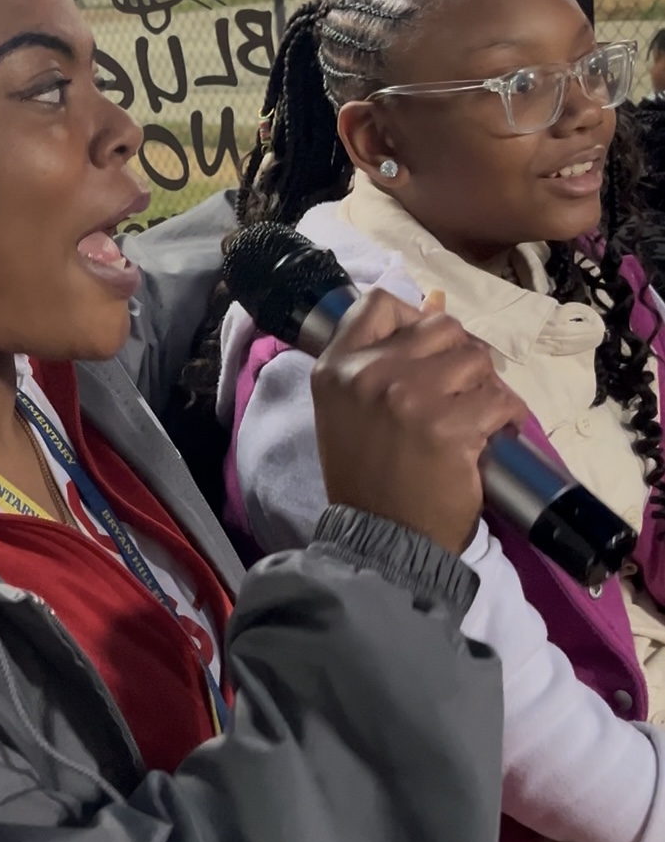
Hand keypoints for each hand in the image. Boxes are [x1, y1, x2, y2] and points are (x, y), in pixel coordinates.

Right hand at [310, 288, 527, 554]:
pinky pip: (500, 398)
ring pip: (476, 358)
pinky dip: (506, 415)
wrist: (380, 539)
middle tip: (457, 390)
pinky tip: (491, 434)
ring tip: (473, 415)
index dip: (411, 318)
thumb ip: (378, 358)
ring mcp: (410, 397)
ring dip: (484, 386)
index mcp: (336, 367)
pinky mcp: (449, 427)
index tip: (423, 350)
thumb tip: (434, 303)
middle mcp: (368, 374)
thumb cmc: (364, 473)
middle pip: (441, 326)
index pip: (378, 303)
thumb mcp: (349, 408)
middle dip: (458, 356)